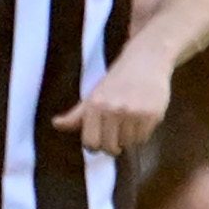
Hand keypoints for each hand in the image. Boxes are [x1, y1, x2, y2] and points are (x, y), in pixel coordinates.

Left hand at [49, 51, 169, 156]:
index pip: (91, 142)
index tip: (98, 144)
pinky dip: (141, 134)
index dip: (94, 147)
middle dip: (112, 147)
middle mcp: (113, 109)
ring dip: (128, 139)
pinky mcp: (152, 114)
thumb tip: (56, 124)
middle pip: (110, 147)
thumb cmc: (116, 82)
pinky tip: (140, 120)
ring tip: (128, 123)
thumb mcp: (92, 96)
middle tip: (115, 139)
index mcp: (95, 105)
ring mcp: (134, 112)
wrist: (145, 61)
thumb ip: (75, 115)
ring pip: (129, 143)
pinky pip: (144, 137)